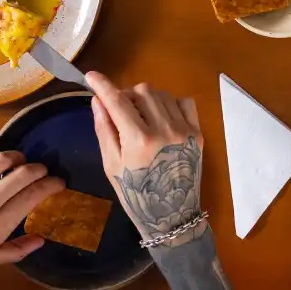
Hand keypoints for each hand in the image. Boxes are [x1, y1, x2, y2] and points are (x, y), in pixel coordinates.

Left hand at [0, 149, 63, 287]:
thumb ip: (17, 250)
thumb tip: (42, 239)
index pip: (35, 195)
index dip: (52, 184)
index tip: (58, 182)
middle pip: (24, 173)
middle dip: (39, 168)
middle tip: (41, 170)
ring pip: (1, 159)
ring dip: (16, 157)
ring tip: (19, 161)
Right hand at [87, 72, 204, 246]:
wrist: (172, 214)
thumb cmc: (136, 194)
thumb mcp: (112, 165)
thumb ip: (105, 130)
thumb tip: (98, 100)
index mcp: (139, 141)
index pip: (117, 101)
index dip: (103, 85)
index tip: (91, 75)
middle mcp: (164, 130)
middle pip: (142, 91)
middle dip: (127, 95)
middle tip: (121, 110)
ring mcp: (185, 130)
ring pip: (162, 94)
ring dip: (147, 99)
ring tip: (141, 117)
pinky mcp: (198, 133)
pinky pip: (184, 102)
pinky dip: (170, 104)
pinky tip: (162, 118)